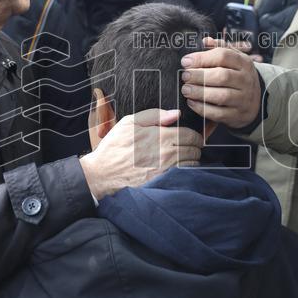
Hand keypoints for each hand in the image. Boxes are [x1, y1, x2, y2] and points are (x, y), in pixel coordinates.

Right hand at [79, 108, 201, 199]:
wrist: (102, 174)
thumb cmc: (114, 147)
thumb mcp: (129, 123)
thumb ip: (154, 115)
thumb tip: (176, 114)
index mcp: (160, 136)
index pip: (192, 135)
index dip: (194, 135)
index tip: (190, 137)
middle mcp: (166, 154)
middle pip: (195, 150)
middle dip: (194, 147)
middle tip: (187, 147)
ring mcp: (166, 170)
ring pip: (192, 164)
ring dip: (190, 160)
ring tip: (182, 158)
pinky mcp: (163, 183)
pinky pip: (184, 177)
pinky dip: (185, 173)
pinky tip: (176, 169)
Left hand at [180, 36, 262, 128]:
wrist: (255, 100)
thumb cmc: (238, 76)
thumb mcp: (235, 59)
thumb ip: (220, 48)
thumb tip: (206, 40)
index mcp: (244, 63)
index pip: (223, 56)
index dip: (202, 58)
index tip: (185, 62)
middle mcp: (246, 80)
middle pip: (222, 76)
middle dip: (199, 76)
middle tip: (184, 76)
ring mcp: (243, 99)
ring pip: (221, 96)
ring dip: (200, 92)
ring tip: (186, 89)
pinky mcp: (237, 115)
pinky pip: (218, 113)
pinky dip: (202, 108)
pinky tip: (191, 102)